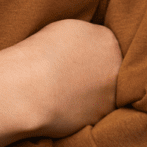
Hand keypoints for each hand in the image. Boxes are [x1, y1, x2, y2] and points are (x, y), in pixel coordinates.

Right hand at [0, 18, 121, 146]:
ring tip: (66, 88)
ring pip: (104, 90)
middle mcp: (116, 67)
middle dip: (96, 68)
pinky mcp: (101, 118)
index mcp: (107, 40)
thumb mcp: (68, 28)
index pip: (104, 42)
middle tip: (71, 71)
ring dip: (91, 90)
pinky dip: (83, 107)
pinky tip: (65, 101)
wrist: (30, 87)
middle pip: (110, 65)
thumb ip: (87, 37)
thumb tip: (90, 49)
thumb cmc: (41, 53)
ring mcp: (111, 95)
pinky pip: (94, 109)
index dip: (88, 48)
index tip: (73, 53)